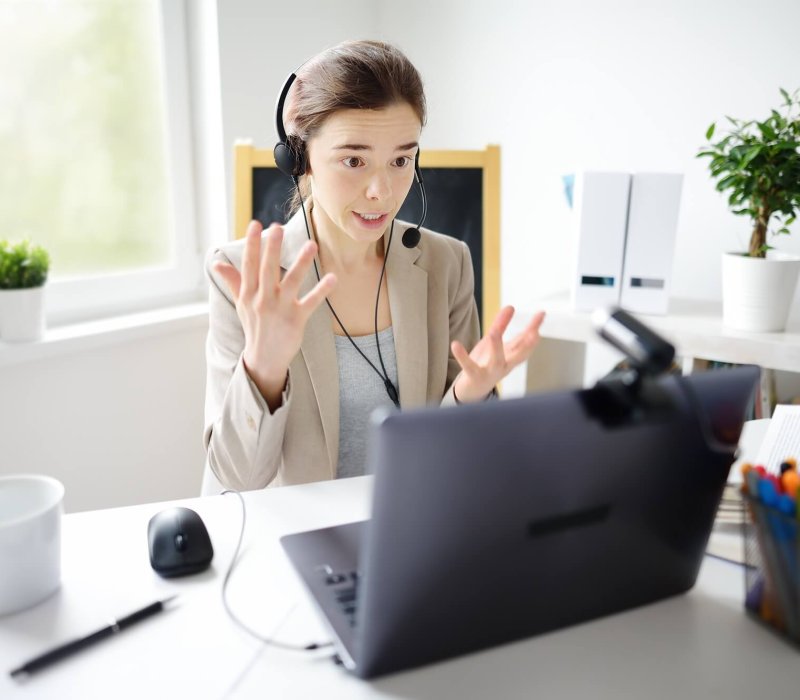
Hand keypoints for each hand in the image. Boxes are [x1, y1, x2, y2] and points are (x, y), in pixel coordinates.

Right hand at [213, 220, 335, 408]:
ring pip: (291, 282)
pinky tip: (333, 278)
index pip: (249, 265)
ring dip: (301, 263)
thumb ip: (233, 281)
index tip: (255, 224)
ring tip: (312, 245)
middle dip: (272, 248)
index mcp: (248, 294)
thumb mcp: (241, 304)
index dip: (252, 244)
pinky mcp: (296, 320)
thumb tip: (216, 263)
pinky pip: (311, 302)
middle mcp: (262, 300)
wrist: (264, 359)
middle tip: (277, 227)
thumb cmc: (254, 327)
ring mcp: (280, 310)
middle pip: (267, 270)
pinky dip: (322, 290)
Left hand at [451, 307, 545, 402]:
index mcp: (511, 357)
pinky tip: (455, 344)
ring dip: (496, 347)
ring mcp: (490, 372)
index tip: (542, 314)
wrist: (473, 390)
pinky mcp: (474, 376)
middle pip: (518, 356)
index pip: (525, 341)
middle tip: (534, 333)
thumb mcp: (494, 343)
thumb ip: (501, 325)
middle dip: (527, 345)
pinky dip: (462, 356)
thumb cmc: (487, 364)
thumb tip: (511, 306)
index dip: (534, 328)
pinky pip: (468, 366)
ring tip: (493, 333)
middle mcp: (504, 365)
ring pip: (496, 361)